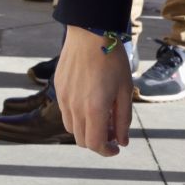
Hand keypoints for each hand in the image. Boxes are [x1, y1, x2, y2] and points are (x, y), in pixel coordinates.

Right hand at [56, 27, 134, 155]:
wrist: (90, 33)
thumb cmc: (112, 60)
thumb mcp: (125, 90)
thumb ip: (123, 119)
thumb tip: (121, 141)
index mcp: (94, 109)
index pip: (95, 144)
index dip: (107, 151)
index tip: (116, 148)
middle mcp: (75, 107)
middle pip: (82, 140)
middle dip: (98, 142)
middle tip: (112, 132)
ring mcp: (64, 98)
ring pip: (71, 128)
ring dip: (86, 130)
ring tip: (101, 117)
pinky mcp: (59, 88)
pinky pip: (65, 112)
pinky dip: (77, 116)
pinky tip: (89, 102)